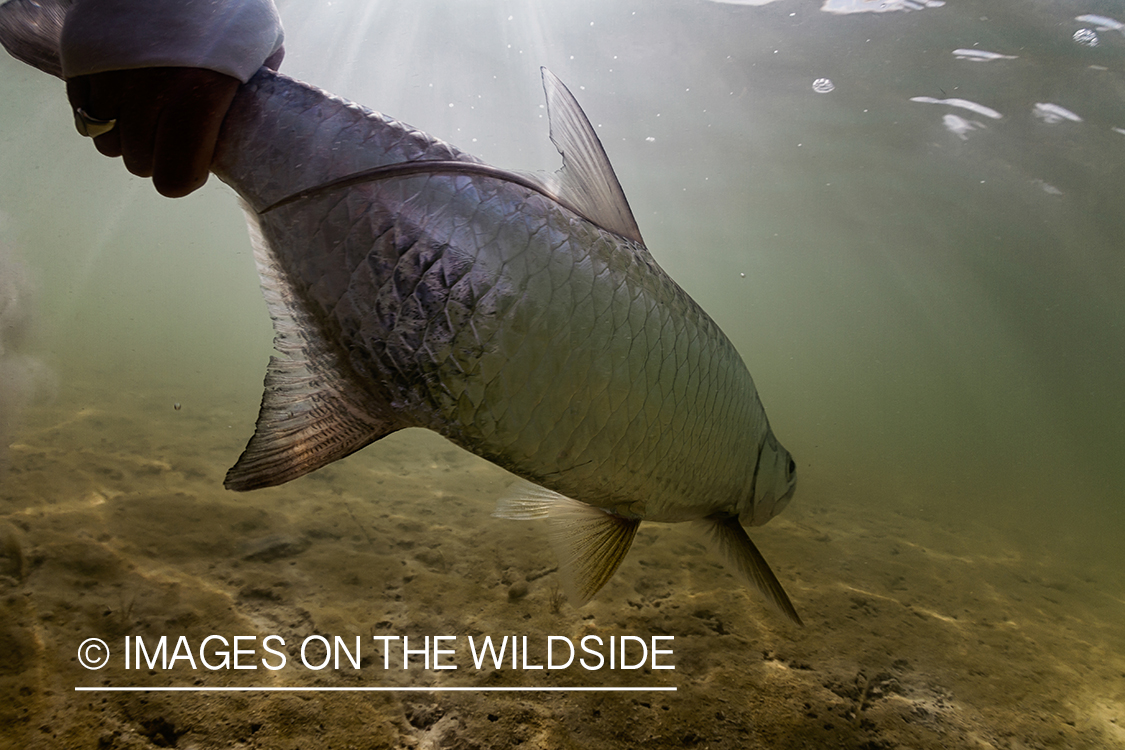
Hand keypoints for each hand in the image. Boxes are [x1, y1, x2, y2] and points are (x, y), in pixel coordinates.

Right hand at [66, 67, 240, 197]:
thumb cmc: (217, 18)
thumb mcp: (251, 51)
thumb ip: (243, 99)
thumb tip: (242, 137)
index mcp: (199, 95)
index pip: (174, 178)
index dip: (183, 176)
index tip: (193, 162)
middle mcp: (149, 90)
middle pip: (138, 163)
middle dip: (156, 153)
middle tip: (173, 127)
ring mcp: (109, 75)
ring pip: (106, 143)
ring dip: (125, 134)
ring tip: (146, 107)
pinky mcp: (80, 60)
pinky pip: (81, 112)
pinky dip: (97, 110)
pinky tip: (121, 93)